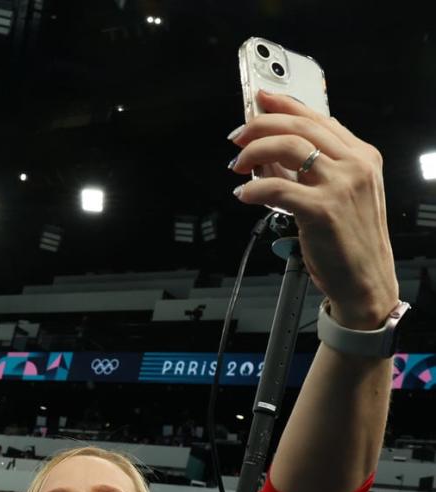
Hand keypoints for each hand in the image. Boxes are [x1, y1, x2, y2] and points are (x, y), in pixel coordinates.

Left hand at [229, 89, 399, 329]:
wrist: (365, 278)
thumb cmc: (348, 239)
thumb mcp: (341, 193)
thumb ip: (313, 169)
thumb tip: (270, 152)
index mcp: (362, 155)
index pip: (318, 119)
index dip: (284, 106)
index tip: (259, 101)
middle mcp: (355, 165)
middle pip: (300, 128)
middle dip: (261, 126)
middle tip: (237, 138)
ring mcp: (341, 186)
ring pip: (289, 148)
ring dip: (255, 152)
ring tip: (237, 165)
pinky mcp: (322, 210)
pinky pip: (277, 188)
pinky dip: (253, 189)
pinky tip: (244, 194)